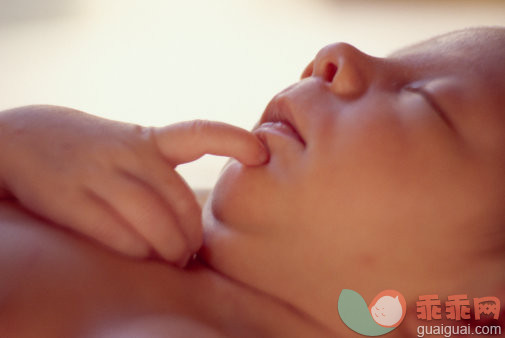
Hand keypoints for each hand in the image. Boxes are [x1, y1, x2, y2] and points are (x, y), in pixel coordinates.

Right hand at [0, 105, 267, 265]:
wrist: (25, 136)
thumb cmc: (96, 151)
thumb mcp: (134, 147)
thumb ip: (165, 176)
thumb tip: (194, 223)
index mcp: (149, 139)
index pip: (198, 132)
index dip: (232, 140)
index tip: (261, 152)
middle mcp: (128, 153)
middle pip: (179, 200)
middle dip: (191, 233)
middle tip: (191, 252)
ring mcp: (98, 173)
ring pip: (152, 219)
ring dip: (169, 247)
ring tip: (173, 259)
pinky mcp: (69, 197)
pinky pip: (115, 233)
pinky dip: (136, 250)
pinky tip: (140, 254)